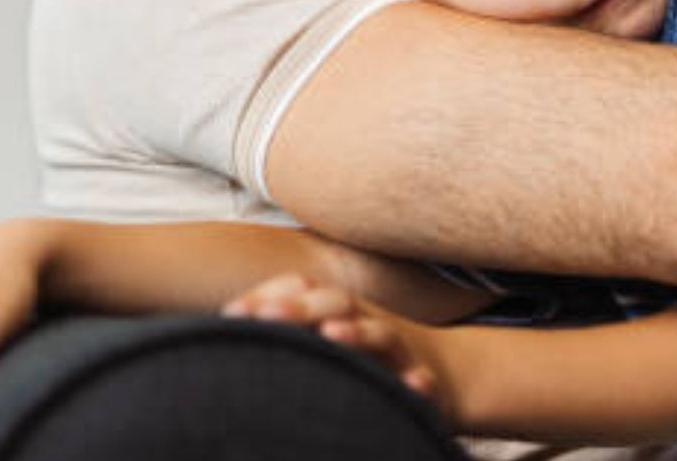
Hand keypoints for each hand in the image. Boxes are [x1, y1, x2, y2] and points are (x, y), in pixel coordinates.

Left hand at [224, 273, 436, 394]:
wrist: (452, 372)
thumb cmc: (373, 360)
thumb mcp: (332, 338)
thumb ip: (291, 330)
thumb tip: (224, 329)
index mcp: (339, 312)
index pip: (302, 290)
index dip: (269, 296)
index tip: (232, 313)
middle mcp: (368, 323)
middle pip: (336, 304)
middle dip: (300, 308)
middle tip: (265, 315)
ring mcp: (400, 350)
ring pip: (381, 335)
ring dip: (358, 333)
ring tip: (333, 333)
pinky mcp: (427, 382)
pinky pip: (425, 381)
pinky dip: (419, 382)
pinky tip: (414, 385)